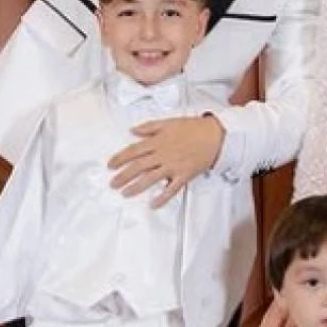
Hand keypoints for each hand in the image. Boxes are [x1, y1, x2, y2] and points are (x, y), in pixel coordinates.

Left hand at [107, 115, 224, 206]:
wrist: (215, 135)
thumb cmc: (193, 128)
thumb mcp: (169, 122)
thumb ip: (149, 126)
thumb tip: (133, 130)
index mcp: (158, 141)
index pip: (134, 150)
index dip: (120, 158)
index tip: (110, 165)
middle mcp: (163, 154)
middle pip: (138, 166)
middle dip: (123, 176)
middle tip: (113, 183)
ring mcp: (173, 166)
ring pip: (151, 178)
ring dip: (136, 187)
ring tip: (125, 193)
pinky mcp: (184, 175)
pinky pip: (171, 189)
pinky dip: (162, 198)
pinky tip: (153, 204)